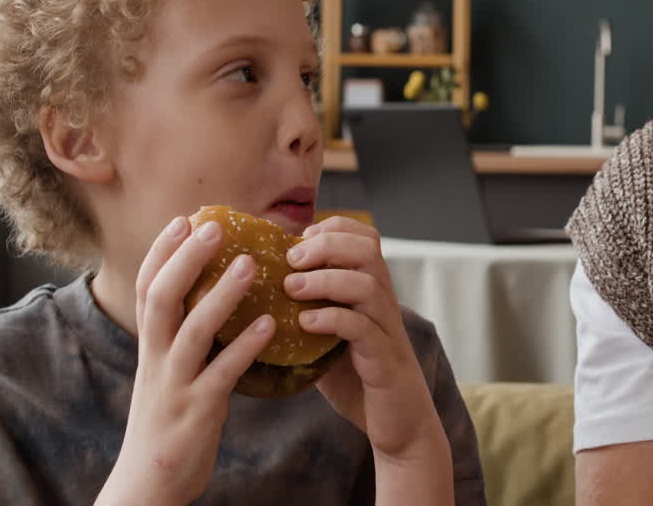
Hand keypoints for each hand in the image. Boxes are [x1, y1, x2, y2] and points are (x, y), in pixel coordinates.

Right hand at [99, 217, 276, 505]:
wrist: (150, 484)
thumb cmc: (168, 422)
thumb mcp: (168, 373)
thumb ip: (183, 339)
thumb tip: (209, 300)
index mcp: (150, 348)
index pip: (147, 290)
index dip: (162, 253)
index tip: (183, 219)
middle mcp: (156, 360)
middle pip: (162, 299)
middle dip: (185, 259)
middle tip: (214, 226)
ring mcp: (175, 385)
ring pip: (192, 331)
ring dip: (220, 295)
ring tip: (250, 264)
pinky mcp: (197, 411)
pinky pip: (222, 374)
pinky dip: (245, 347)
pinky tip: (271, 325)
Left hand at [286, 217, 447, 463]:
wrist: (397, 422)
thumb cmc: (357, 377)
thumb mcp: (327, 335)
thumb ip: (307, 311)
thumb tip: (254, 295)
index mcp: (372, 290)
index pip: (364, 236)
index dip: (332, 229)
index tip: (299, 241)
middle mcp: (383, 302)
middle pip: (368, 248)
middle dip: (327, 245)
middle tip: (291, 259)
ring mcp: (387, 329)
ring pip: (367, 284)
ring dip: (326, 279)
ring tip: (291, 289)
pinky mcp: (385, 359)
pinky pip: (363, 328)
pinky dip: (332, 319)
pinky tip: (306, 323)